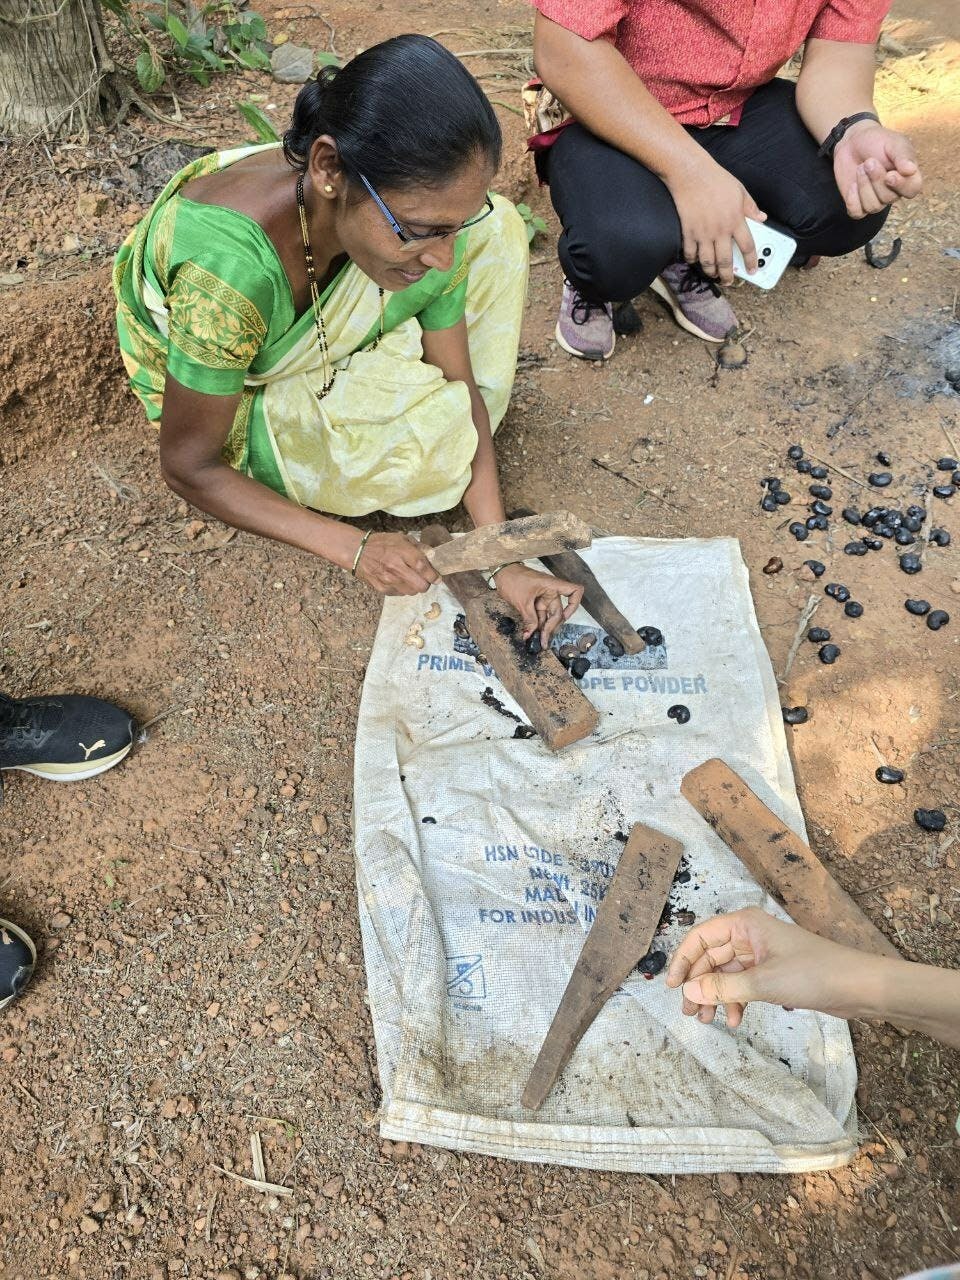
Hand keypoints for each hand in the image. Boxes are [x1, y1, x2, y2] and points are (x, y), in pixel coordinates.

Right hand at [354, 532, 439, 594]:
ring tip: (410, 578)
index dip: (433, 575)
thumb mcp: (401, 538)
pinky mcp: (383, 589)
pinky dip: (403, 588)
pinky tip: (398, 580)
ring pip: (412, 592)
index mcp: (402, 553)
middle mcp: (396, 569)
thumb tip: (433, 555)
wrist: (357, 552)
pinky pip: (401, 593)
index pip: (423, 568)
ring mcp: (389, 581)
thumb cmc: (381, 543)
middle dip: (426, 583)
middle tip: (423, 578)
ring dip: (414, 586)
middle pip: (421, 586)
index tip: (437, 577)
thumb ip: (418, 547)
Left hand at [493, 565, 583, 645]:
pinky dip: (537, 625)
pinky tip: (533, 635)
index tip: (566, 617)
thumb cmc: (513, 579)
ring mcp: (544, 598)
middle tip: (544, 640)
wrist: (501, 573)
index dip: (574, 604)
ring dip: (545, 629)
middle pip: (558, 612)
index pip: (574, 591)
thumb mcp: (522, 601)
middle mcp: (551, 592)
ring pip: (549, 617)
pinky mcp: (536, 603)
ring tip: (539, 642)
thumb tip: (530, 635)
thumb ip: (529, 619)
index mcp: (552, 586)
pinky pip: (540, 616)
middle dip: (552, 627)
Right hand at [665, 907, 869, 1027]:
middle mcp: (749, 935)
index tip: (672, 987)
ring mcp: (761, 955)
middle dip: (699, 984)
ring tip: (707, 1021)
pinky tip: (736, 1020)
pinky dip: (736, 1000)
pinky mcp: (773, 973)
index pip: (701, 937)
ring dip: (716, 996)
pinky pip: (743, 984)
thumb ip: (724, 987)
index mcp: (745, 924)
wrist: (860, 987)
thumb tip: (688, 992)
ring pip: (726, 974)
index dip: (683, 960)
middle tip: (688, 1013)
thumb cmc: (813, 974)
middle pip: (711, 957)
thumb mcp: (764, 982)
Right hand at [668, 159, 765, 284]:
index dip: (751, 261)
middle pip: (725, 261)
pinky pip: (690, 253)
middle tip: (729, 282)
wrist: (690, 173)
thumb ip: (750, 207)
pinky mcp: (688, 232)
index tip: (753, 270)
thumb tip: (762, 218)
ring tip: (713, 275)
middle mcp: (720, 230)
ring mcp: (703, 233)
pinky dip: (692, 260)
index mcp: (736, 220)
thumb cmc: (716, 179)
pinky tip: (695, 261)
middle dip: (728, 275)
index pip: (748, 246)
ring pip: (707, 262)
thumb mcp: (739, 190)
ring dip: (711, 272)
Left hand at [833, 121, 921, 217]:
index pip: (912, 190)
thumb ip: (903, 155)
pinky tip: (852, 185)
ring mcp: (876, 200)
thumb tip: (911, 169)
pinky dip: (853, 200)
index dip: (901, 186)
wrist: (853, 143)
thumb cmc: (877, 142)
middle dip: (876, 180)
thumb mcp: (894, 143)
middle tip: (869, 162)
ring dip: (863, 186)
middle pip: (889, 198)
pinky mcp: (858, 205)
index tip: (889, 175)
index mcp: (907, 176)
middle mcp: (893, 192)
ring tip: (860, 168)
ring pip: (873, 206)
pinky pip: (857, 213)